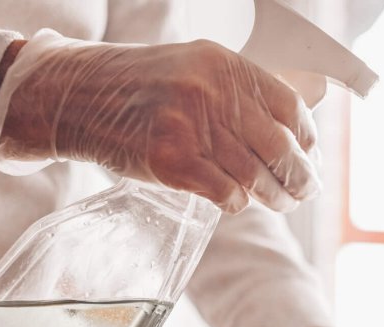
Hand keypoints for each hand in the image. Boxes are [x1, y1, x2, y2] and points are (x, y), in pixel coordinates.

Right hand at [0, 30, 320, 212]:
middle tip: (302, 192)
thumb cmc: (138, 88)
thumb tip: (290, 132)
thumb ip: (236, 93)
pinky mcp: (170, 161)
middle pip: (280, 148)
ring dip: (272, 197)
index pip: (290, 108)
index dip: (307, 139)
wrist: (74, 96)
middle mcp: (211, 92)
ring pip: (255, 176)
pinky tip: (233, 202)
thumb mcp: (194, 69)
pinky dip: (236, 203)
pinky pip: (225, 193)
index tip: (309, 157)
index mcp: (224, 65)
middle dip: (299, 178)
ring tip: (277, 203)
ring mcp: (189, 126)